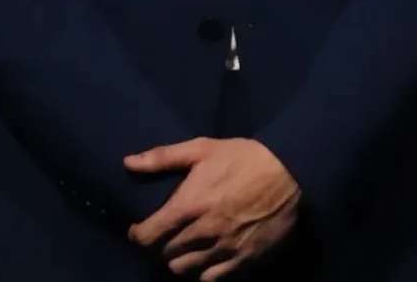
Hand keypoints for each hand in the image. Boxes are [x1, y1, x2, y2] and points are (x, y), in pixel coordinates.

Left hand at [125, 137, 300, 278]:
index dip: (138, 235)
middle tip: (162, 236)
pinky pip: (211, 279)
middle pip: (165, 255)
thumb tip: (128, 162)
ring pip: (185, 270)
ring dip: (178, 260)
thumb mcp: (202, 148)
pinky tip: (204, 258)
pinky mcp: (244, 261)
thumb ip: (163, 157)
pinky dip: (202, 272)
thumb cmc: (242, 157)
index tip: (137, 230)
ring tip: (181, 248)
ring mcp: (224, 250)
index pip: (149, 234)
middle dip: (158, 246)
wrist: (288, 171)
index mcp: (190, 204)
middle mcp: (204, 232)